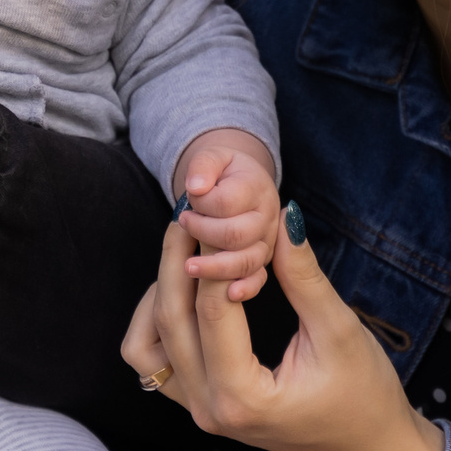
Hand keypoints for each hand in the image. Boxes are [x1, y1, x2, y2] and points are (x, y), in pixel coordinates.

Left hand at [123, 202, 446, 450]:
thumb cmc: (365, 396)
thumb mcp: (338, 331)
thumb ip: (304, 276)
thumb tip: (283, 217)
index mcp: (242, 397)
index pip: (212, 310)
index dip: (214, 254)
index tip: (218, 212)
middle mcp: (209, 409)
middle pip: (169, 321)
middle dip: (175, 261)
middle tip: (187, 214)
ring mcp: (199, 411)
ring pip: (146, 344)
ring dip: (158, 293)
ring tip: (185, 251)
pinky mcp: (199, 404)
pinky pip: (155, 360)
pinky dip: (158, 322)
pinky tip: (186, 289)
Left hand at [169, 130, 280, 300]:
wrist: (243, 183)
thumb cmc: (224, 172)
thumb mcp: (214, 157)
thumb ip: (204, 165)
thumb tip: (196, 187)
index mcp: (256, 187)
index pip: (226, 202)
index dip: (202, 204)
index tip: (186, 205)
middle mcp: (266, 217)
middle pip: (236, 234)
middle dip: (204, 233)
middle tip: (184, 224)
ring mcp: (266, 242)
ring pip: (247, 261)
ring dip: (215, 266)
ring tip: (188, 266)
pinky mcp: (261, 262)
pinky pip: (259, 279)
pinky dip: (247, 288)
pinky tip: (230, 293)